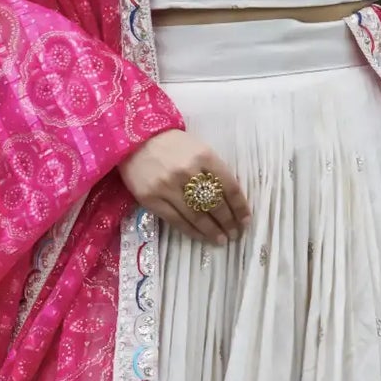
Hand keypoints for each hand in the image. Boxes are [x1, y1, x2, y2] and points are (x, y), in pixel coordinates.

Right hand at [119, 130, 250, 244]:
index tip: (245, 220)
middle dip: (228, 222)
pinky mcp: (151, 199)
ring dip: (212, 231)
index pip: (230, 187)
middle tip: (235, 234)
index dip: (240, 207)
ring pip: (197, 216)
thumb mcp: (198, 148)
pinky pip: (177, 220)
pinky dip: (192, 231)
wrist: (135, 141)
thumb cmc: (172, 145)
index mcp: (204, 156)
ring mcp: (168, 187)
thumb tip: (231, 199)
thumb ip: (214, 170)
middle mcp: (187, 172)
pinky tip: (202, 237)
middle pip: (215, 204)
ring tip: (221, 239)